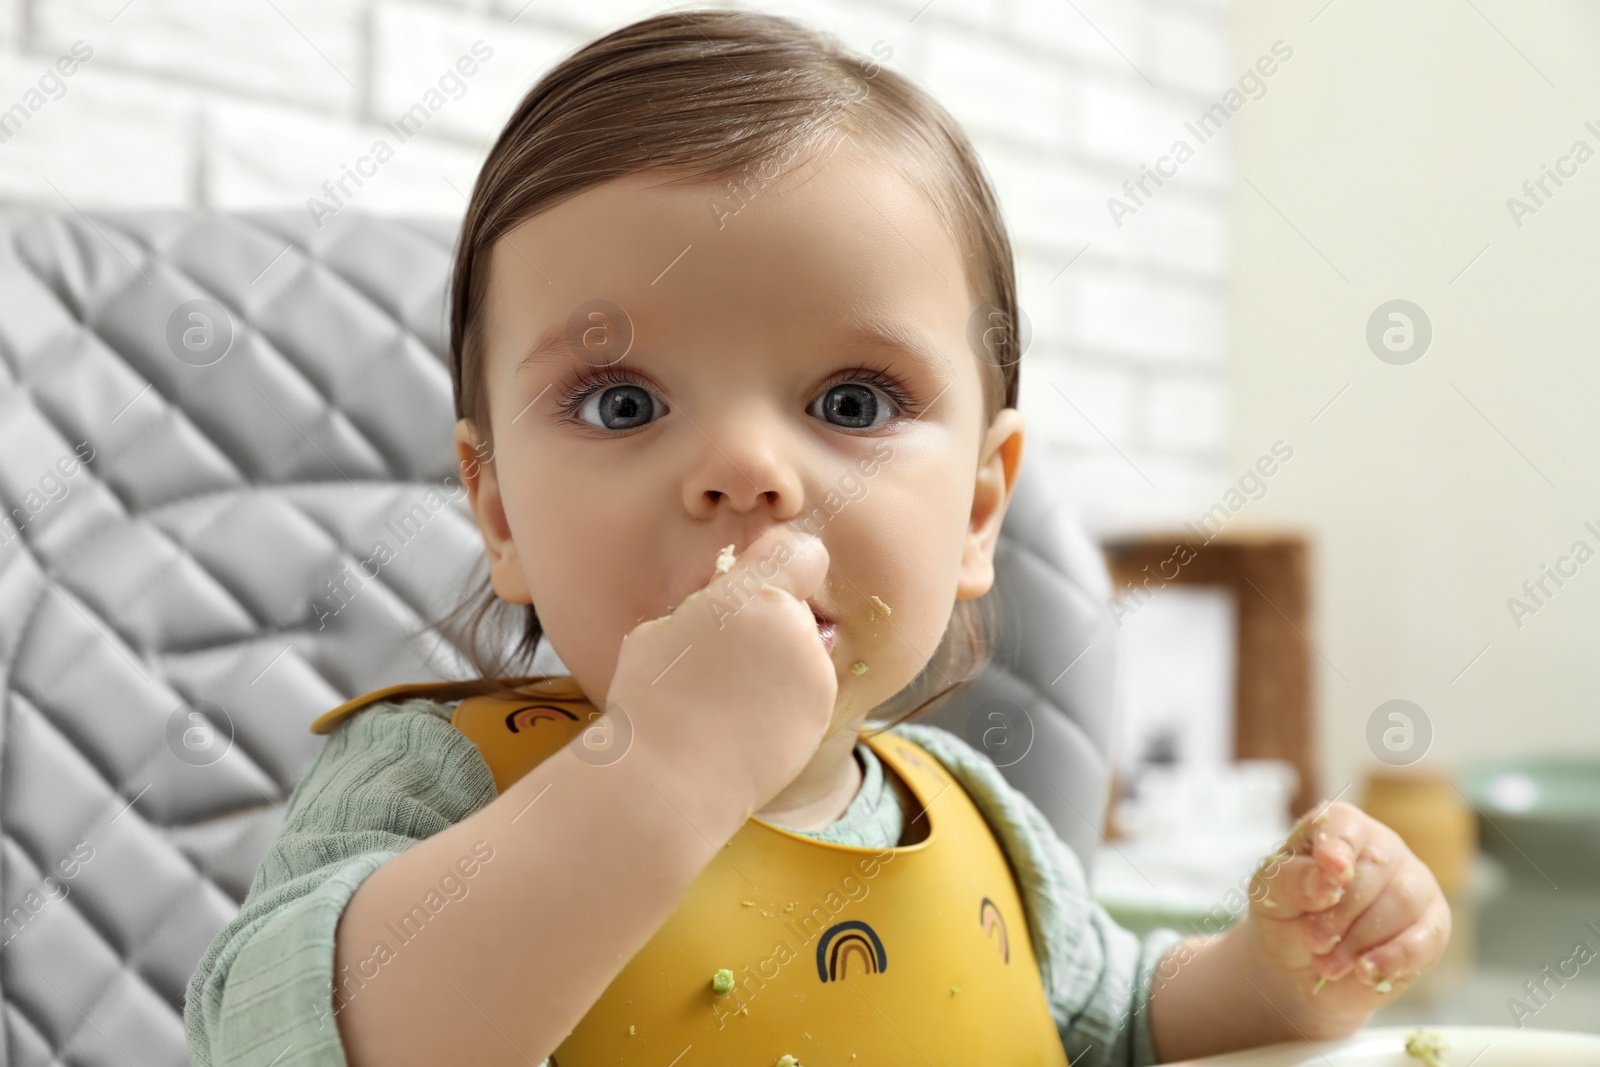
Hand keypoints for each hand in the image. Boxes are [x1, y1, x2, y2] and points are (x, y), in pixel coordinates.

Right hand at [605, 524, 837, 824]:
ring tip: (728, 702)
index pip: (800, 553)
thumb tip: (722, 603)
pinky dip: (784, 703)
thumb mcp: (659, 632)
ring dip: (776, 666)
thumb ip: (706, 608)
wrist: (668, 782)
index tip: (758, 588)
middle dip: (769, 625)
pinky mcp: (822, 714)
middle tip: (723, 661)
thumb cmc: (650, 703)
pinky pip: (807, 692)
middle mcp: (794, 628)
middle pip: (795, 609)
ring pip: (802, 652)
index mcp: (751, 596)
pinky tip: (744, 726)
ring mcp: (814, 674)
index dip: (783, 567)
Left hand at [1243, 800, 1451, 1032]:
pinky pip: (1426, 938)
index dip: (1339, 846)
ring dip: (1361, 939)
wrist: (1300, 966)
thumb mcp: (1271, 895)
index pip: (1345, 824)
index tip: (1333, 873)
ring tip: (1328, 964)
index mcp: (1338, 829)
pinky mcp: (1431, 926)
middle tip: (1313, 941)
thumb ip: (1293, 880)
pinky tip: (1365, 972)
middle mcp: (1381, 848)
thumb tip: (1327, 880)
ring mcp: (1412, 885)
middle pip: (1377, 868)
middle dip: (1341, 912)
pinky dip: (1395, 958)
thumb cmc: (1285, 915)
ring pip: (1403, 902)